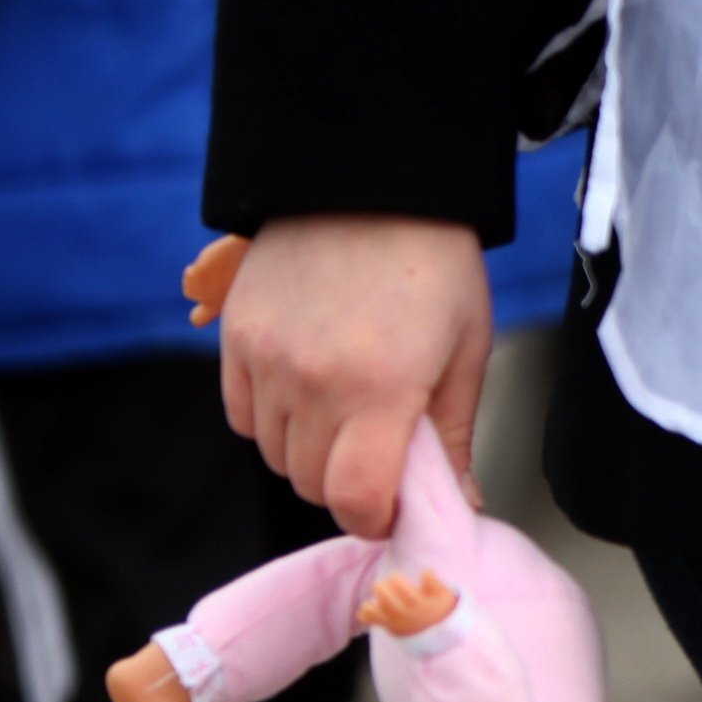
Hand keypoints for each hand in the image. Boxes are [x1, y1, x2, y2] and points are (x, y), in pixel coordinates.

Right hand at [213, 216, 493, 537]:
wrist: (370, 183)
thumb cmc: (436, 268)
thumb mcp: (467, 351)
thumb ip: (454, 436)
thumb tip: (461, 505)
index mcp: (381, 390)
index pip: (354, 499)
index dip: (375, 518)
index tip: (392, 507)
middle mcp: (312, 381)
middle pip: (310, 484)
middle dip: (346, 484)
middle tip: (379, 451)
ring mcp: (265, 359)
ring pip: (273, 454)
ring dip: (308, 452)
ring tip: (347, 411)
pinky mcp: (233, 337)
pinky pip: (242, 416)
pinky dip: (270, 420)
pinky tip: (307, 390)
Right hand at [358, 571, 458, 637]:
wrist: (455, 634)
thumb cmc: (420, 628)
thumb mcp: (399, 627)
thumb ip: (379, 618)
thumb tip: (360, 612)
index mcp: (398, 624)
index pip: (377, 616)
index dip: (370, 610)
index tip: (370, 604)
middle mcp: (411, 616)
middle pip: (390, 601)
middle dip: (382, 590)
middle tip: (381, 585)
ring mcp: (427, 606)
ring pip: (408, 593)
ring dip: (398, 583)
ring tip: (394, 579)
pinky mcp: (442, 596)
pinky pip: (432, 584)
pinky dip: (427, 576)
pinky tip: (425, 574)